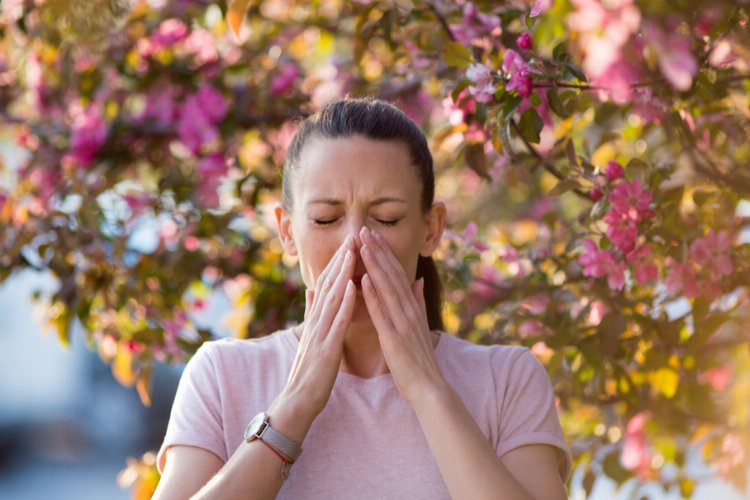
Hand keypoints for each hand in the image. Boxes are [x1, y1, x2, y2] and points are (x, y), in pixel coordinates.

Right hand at [269, 236, 356, 423]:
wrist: (298, 401)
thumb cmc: (309, 371)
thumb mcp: (310, 336)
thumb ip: (311, 312)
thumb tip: (311, 289)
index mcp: (316, 319)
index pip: (327, 285)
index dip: (337, 263)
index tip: (349, 242)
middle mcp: (316, 321)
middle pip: (329, 285)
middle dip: (340, 260)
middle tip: (352, 236)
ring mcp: (320, 334)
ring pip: (332, 298)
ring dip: (342, 273)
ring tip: (352, 252)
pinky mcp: (326, 348)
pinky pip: (337, 322)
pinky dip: (345, 303)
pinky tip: (352, 287)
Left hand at [358, 226, 446, 404]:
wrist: (428, 387)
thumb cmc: (419, 359)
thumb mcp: (419, 325)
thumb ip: (417, 301)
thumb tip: (416, 280)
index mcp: (411, 307)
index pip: (396, 273)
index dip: (384, 252)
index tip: (372, 234)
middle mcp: (408, 310)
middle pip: (391, 274)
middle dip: (377, 250)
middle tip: (363, 229)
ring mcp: (402, 322)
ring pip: (386, 287)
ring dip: (373, 264)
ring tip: (362, 244)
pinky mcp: (394, 337)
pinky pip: (382, 312)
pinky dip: (373, 294)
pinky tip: (363, 279)